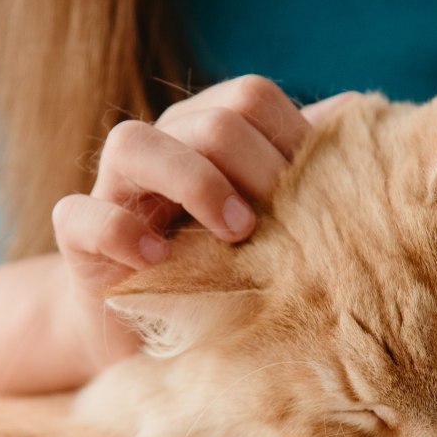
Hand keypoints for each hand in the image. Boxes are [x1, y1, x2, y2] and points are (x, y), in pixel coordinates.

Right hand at [53, 77, 356, 374]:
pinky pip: (82, 215)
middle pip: (205, 119)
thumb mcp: (270, 230)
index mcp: (208, 136)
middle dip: (251, 166)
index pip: (250, 98)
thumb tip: (358, 118)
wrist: (152, 339)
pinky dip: (122, 232)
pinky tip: (160, 259)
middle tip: (275, 222)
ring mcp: (113, 190)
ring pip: (133, 143)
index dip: (287, 138)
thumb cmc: (223, 277)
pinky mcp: (78, 241)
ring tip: (234, 232)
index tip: (313, 198)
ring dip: (193, 181)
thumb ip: (301, 174)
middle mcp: (161, 149)